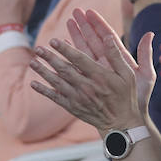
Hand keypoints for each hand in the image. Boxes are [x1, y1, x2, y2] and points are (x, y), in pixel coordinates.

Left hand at [29, 8, 153, 131]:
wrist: (120, 123)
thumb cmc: (125, 96)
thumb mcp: (128, 75)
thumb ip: (116, 56)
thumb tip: (108, 37)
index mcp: (99, 77)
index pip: (79, 59)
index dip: (65, 49)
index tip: (54, 41)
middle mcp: (86, 87)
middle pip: (64, 70)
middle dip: (50, 58)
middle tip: (38, 48)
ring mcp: (78, 98)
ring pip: (57, 83)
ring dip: (43, 72)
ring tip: (33, 62)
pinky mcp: (73, 108)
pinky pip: (55, 98)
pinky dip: (44, 91)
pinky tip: (33, 83)